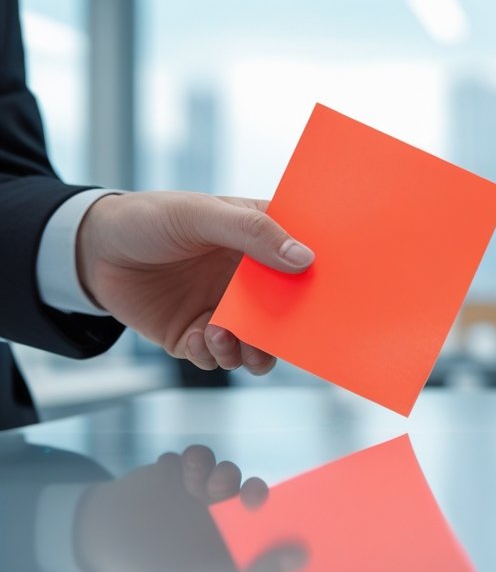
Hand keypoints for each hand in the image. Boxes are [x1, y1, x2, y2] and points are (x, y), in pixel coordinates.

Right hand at [73, 444, 306, 571]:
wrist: (106, 545)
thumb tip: (302, 557)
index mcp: (238, 540)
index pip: (277, 528)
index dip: (286, 524)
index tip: (281, 524)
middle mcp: (227, 514)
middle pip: (257, 494)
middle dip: (254, 492)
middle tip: (250, 496)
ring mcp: (205, 490)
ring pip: (228, 471)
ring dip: (218, 475)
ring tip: (196, 487)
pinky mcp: (184, 469)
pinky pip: (197, 455)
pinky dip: (188, 461)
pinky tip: (172, 474)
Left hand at [77, 191, 313, 372]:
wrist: (91, 250)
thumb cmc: (149, 218)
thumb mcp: (201, 213)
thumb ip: (253, 233)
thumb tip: (304, 259)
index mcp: (260, 242)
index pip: (304, 260)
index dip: (318, 277)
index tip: (327, 293)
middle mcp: (248, 281)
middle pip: (288, 315)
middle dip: (287, 332)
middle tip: (277, 335)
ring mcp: (224, 311)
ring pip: (257, 347)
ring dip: (248, 350)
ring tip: (224, 336)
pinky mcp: (195, 335)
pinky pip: (216, 358)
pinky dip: (212, 354)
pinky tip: (197, 337)